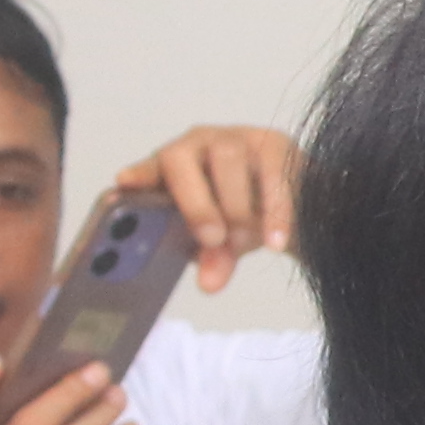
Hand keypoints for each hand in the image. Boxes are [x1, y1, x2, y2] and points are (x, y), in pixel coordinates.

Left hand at [115, 124, 302, 290]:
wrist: (298, 204)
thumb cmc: (244, 217)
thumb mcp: (223, 243)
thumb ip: (214, 259)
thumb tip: (210, 285)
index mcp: (171, 168)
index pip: (148, 168)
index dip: (138, 176)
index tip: (125, 185)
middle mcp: (196, 146)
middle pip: (181, 159)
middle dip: (194, 202)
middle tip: (210, 239)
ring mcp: (234, 139)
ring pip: (227, 158)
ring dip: (233, 205)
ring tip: (241, 242)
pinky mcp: (273, 144)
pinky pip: (272, 172)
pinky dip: (274, 210)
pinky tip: (274, 241)